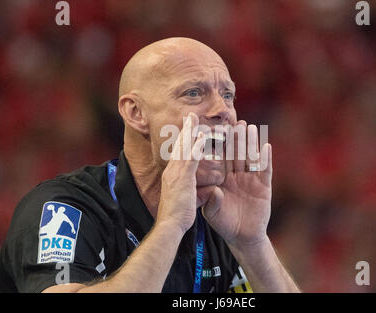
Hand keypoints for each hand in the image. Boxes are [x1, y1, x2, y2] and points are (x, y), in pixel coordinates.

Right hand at [156, 112, 205, 233]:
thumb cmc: (177, 216)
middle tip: (190, 115)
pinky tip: (202, 137)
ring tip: (194, 118)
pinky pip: (190, 160)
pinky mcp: (182, 179)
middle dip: (185, 129)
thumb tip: (206, 191)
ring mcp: (176, 174)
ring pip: (183, 148)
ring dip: (189, 132)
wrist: (169, 226)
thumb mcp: (186, 199)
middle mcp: (172, 171)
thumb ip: (193, 191)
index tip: (188, 128)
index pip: (178, 153)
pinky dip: (196, 147)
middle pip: (179, 145)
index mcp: (172, 175)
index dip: (183, 139)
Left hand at [202, 121, 272, 246]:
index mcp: (222, 179)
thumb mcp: (213, 213)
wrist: (243, 237)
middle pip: (236, 154)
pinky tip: (266, 146)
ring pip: (250, 158)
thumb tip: (214, 190)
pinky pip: (265, 170)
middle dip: (236, 138)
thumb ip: (212, 202)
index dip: (219, 146)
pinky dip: (265, 159)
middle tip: (236, 121)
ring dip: (251, 143)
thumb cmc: (224, 223)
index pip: (220, 159)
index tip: (215, 131)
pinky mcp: (264, 186)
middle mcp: (236, 176)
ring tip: (250, 127)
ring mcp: (250, 180)